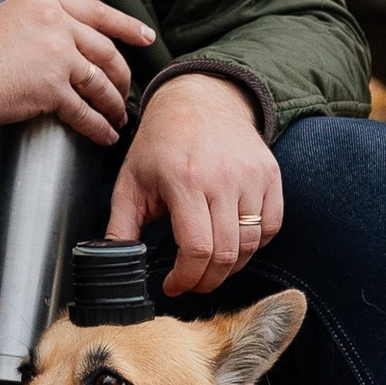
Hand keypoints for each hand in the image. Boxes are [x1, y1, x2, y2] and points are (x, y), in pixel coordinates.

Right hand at [0, 0, 156, 141]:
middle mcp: (56, 25)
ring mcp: (56, 56)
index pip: (98, 12)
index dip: (127, 26)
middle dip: (122, 75)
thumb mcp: (9, 17)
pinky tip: (104, 134)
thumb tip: (63, 43)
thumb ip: (40, 24)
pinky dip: (99, 126)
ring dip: (114, 104)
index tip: (146, 37)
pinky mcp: (50, 89)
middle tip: (128, 90)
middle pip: (105, 52)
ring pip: (101, 83)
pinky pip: (85, 111)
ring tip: (118, 117)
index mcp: (46, 3)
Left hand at [110, 70, 281, 296]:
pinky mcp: (270, 174)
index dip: (186, 278)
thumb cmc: (161, 142)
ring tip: (209, 266)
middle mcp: (222, 177)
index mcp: (184, 179)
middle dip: (206, 280)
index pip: (197, 248)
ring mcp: (251, 176)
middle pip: (226, 253)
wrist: (199, 99)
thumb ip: (121, 226)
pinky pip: (271, 225)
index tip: (173, 285)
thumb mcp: (131, 181)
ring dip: (230, 266)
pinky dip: (255, 244)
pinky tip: (233, 243)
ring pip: (251, 244)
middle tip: (191, 282)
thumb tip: (114, 264)